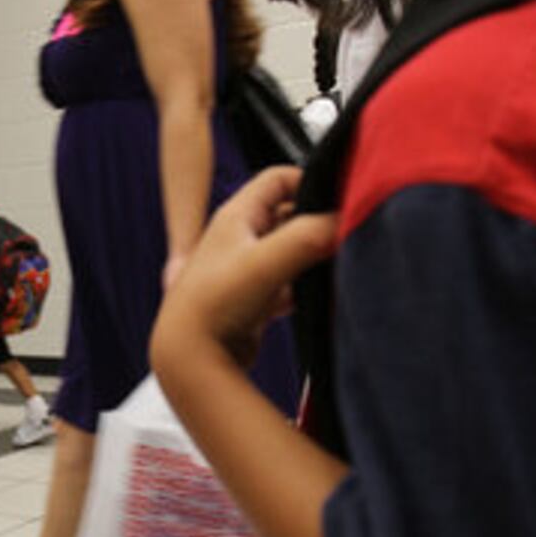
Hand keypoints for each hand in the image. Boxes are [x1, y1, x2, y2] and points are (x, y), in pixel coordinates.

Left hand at [154, 166, 336, 367]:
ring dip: (313, 260)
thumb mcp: (266, 261)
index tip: (338, 200)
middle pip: (289, 216)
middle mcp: (240, 240)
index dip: (309, 181)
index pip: (278, 179)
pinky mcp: (253, 302)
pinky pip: (288, 287)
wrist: (189, 357)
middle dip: (317, 225)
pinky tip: (318, 301)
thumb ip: (309, 236)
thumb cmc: (211, 306)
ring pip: (291, 253)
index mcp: (237, 216)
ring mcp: (246, 271)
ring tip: (334, 268)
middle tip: (342, 237)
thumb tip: (347, 221)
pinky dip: (305, 291)